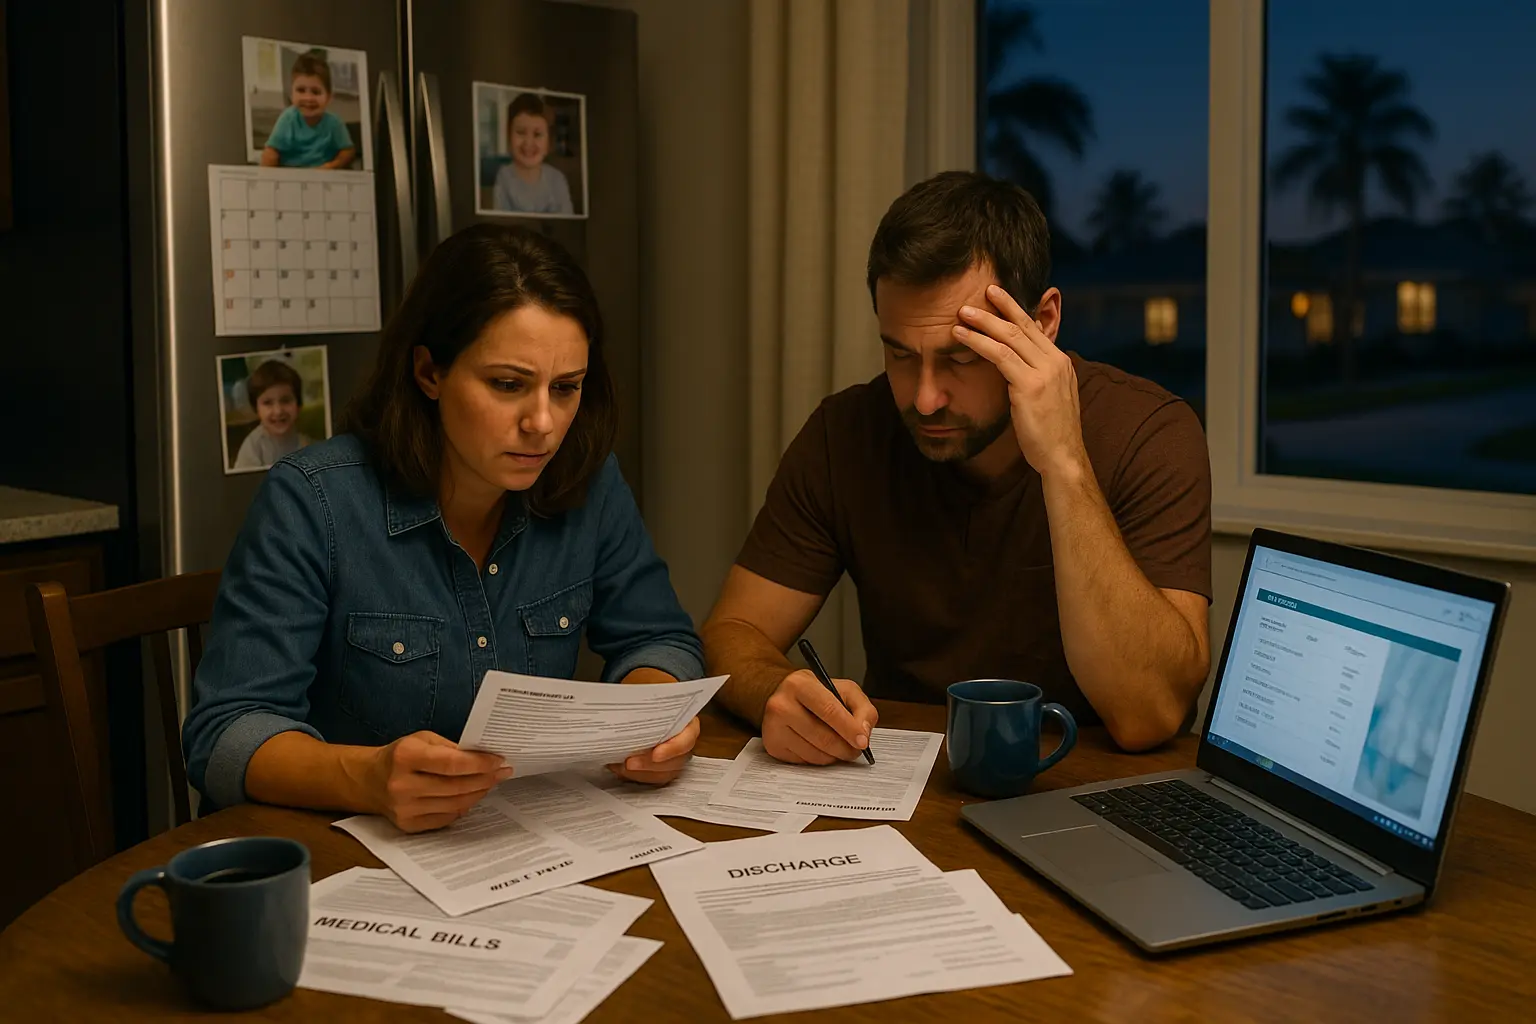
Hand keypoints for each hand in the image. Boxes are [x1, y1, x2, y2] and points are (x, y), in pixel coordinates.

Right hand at [368, 731, 511, 832]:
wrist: (370, 780)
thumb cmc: (401, 755)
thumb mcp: (422, 739)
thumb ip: (451, 748)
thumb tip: (485, 757)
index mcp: (405, 757)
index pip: (451, 763)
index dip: (479, 763)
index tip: (499, 761)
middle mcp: (402, 785)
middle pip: (456, 786)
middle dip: (485, 779)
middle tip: (502, 772)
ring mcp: (404, 809)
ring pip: (455, 804)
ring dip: (478, 793)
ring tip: (491, 782)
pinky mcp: (408, 825)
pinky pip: (446, 818)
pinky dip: (463, 806)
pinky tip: (472, 796)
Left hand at [607, 667, 696, 784]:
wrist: (653, 706)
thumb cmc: (656, 699)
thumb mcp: (653, 692)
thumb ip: (646, 698)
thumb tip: (627, 702)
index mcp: (689, 725)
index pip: (686, 741)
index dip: (672, 749)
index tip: (655, 754)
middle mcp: (684, 745)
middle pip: (673, 763)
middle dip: (648, 765)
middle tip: (628, 763)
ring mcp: (674, 760)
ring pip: (661, 775)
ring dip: (639, 774)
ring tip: (618, 766)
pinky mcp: (661, 769)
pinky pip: (650, 779)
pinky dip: (633, 776)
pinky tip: (618, 768)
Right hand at [762, 669, 877, 764]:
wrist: (785, 698)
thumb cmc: (817, 694)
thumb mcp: (844, 690)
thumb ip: (862, 708)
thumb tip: (863, 732)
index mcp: (799, 684)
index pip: (829, 710)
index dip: (849, 729)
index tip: (862, 742)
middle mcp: (781, 705)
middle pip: (822, 737)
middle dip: (845, 748)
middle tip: (855, 750)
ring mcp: (773, 727)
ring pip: (815, 754)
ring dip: (833, 756)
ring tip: (838, 746)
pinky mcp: (772, 745)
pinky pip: (805, 762)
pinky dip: (819, 759)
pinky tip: (820, 747)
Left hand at [954, 284, 1087, 477]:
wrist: (1062, 456)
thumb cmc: (1051, 433)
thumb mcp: (1048, 397)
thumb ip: (1035, 377)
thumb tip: (1016, 366)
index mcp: (1060, 362)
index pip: (1036, 328)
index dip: (1015, 310)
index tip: (998, 295)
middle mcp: (1055, 362)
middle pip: (1023, 326)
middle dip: (1000, 306)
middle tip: (981, 291)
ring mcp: (1044, 373)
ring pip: (1010, 337)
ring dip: (983, 322)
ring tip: (962, 312)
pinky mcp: (1030, 386)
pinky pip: (1000, 356)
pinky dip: (978, 342)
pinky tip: (961, 336)